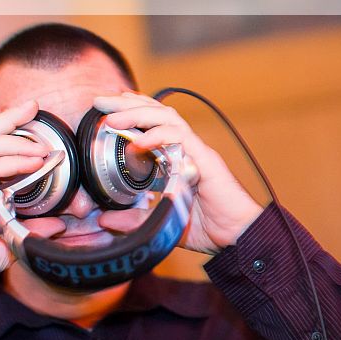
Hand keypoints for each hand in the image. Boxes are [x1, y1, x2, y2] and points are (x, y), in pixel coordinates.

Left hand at [94, 92, 263, 254]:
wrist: (240, 237)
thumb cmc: (210, 228)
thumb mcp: (161, 223)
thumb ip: (135, 220)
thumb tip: (104, 219)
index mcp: (177, 158)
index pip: (152, 124)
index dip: (129, 111)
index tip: (104, 109)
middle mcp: (187, 149)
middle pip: (156, 112)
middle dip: (126, 103)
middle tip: (99, 101)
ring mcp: (197, 152)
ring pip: (168, 118)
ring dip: (138, 113)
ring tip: (114, 117)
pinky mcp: (206, 162)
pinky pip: (182, 140)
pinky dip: (159, 137)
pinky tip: (139, 142)